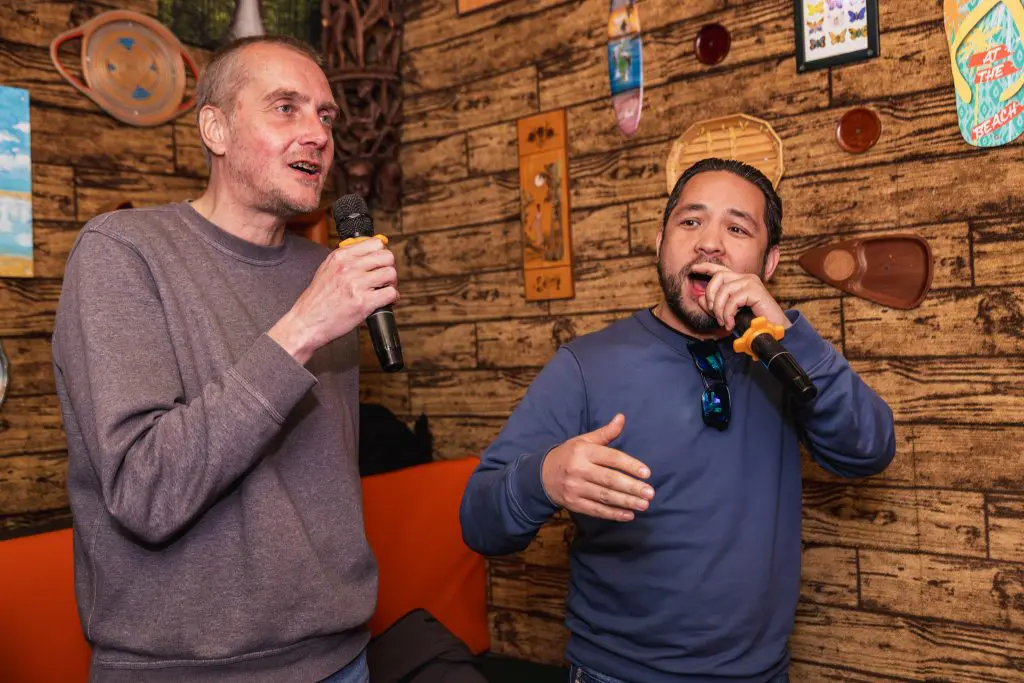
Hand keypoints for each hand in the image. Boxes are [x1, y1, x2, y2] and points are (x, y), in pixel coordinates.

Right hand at [270, 237, 397, 362]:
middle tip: (384, 278)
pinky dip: (393, 299)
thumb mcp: (327, 269)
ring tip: (384, 290)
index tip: (380, 263)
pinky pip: (391, 293)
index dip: (382, 253)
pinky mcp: (363, 302)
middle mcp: (348, 267)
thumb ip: (346, 258)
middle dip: (389, 267)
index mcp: (341, 256)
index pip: (375, 243)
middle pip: (387, 256)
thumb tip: (369, 249)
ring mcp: (356, 284)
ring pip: (391, 274)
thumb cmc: (317, 300)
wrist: (307, 322)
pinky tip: (386, 302)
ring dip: (392, 283)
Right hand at [541, 414, 653, 521]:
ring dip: (626, 502)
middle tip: (650, 493)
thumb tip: (622, 418)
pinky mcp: (574, 503)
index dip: (630, 465)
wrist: (542, 475)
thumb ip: (605, 433)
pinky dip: (613, 514)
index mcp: (583, 452)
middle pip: (609, 479)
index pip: (611, 458)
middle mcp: (579, 470)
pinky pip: (596, 510)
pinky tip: (628, 515)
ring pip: (604, 496)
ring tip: (644, 505)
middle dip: (631, 487)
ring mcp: (575, 488)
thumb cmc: (569, 455)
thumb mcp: (584, 441)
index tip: (647, 473)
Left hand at [690, 262, 789, 332]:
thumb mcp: (729, 313)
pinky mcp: (755, 290)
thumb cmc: (753, 322)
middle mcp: (745, 278)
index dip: (706, 267)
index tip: (693, 269)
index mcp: (739, 281)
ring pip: (724, 290)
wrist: (773, 330)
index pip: (720, 270)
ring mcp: (751, 282)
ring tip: (724, 322)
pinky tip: (731, 323)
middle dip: (710, 295)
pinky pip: (733, 300)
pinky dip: (729, 313)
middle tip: (712, 312)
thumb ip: (714, 306)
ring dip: (719, 309)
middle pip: (718, 276)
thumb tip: (700, 298)